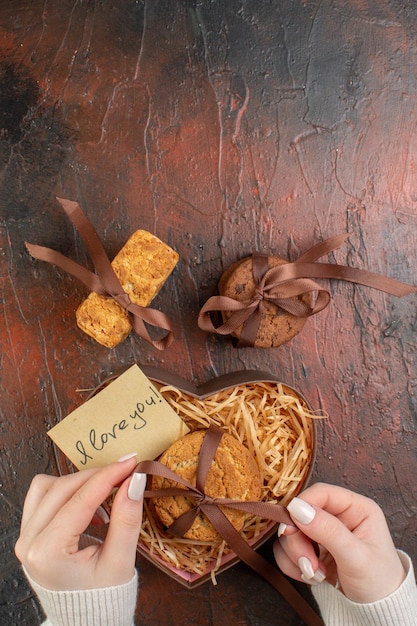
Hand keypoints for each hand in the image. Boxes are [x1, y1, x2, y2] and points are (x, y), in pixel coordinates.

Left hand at [15, 454, 144, 590]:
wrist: (85, 621)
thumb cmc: (102, 598)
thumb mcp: (120, 561)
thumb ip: (127, 518)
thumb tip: (136, 480)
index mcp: (48, 553)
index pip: (81, 499)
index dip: (109, 475)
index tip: (132, 461)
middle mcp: (29, 543)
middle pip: (62, 487)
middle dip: (96, 475)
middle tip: (126, 472)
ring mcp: (26, 538)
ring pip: (47, 487)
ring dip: (79, 482)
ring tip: (106, 494)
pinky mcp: (29, 534)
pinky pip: (42, 497)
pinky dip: (67, 492)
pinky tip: (90, 507)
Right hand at [273, 482, 405, 602]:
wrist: (378, 613)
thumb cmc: (379, 582)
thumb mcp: (356, 556)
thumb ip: (328, 530)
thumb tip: (297, 508)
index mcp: (356, 509)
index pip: (321, 493)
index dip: (301, 506)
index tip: (290, 527)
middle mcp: (338, 517)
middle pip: (300, 514)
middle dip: (299, 542)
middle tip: (309, 564)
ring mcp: (323, 534)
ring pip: (291, 533)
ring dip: (297, 556)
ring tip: (317, 575)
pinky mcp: (312, 551)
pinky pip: (287, 551)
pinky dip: (293, 565)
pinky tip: (311, 577)